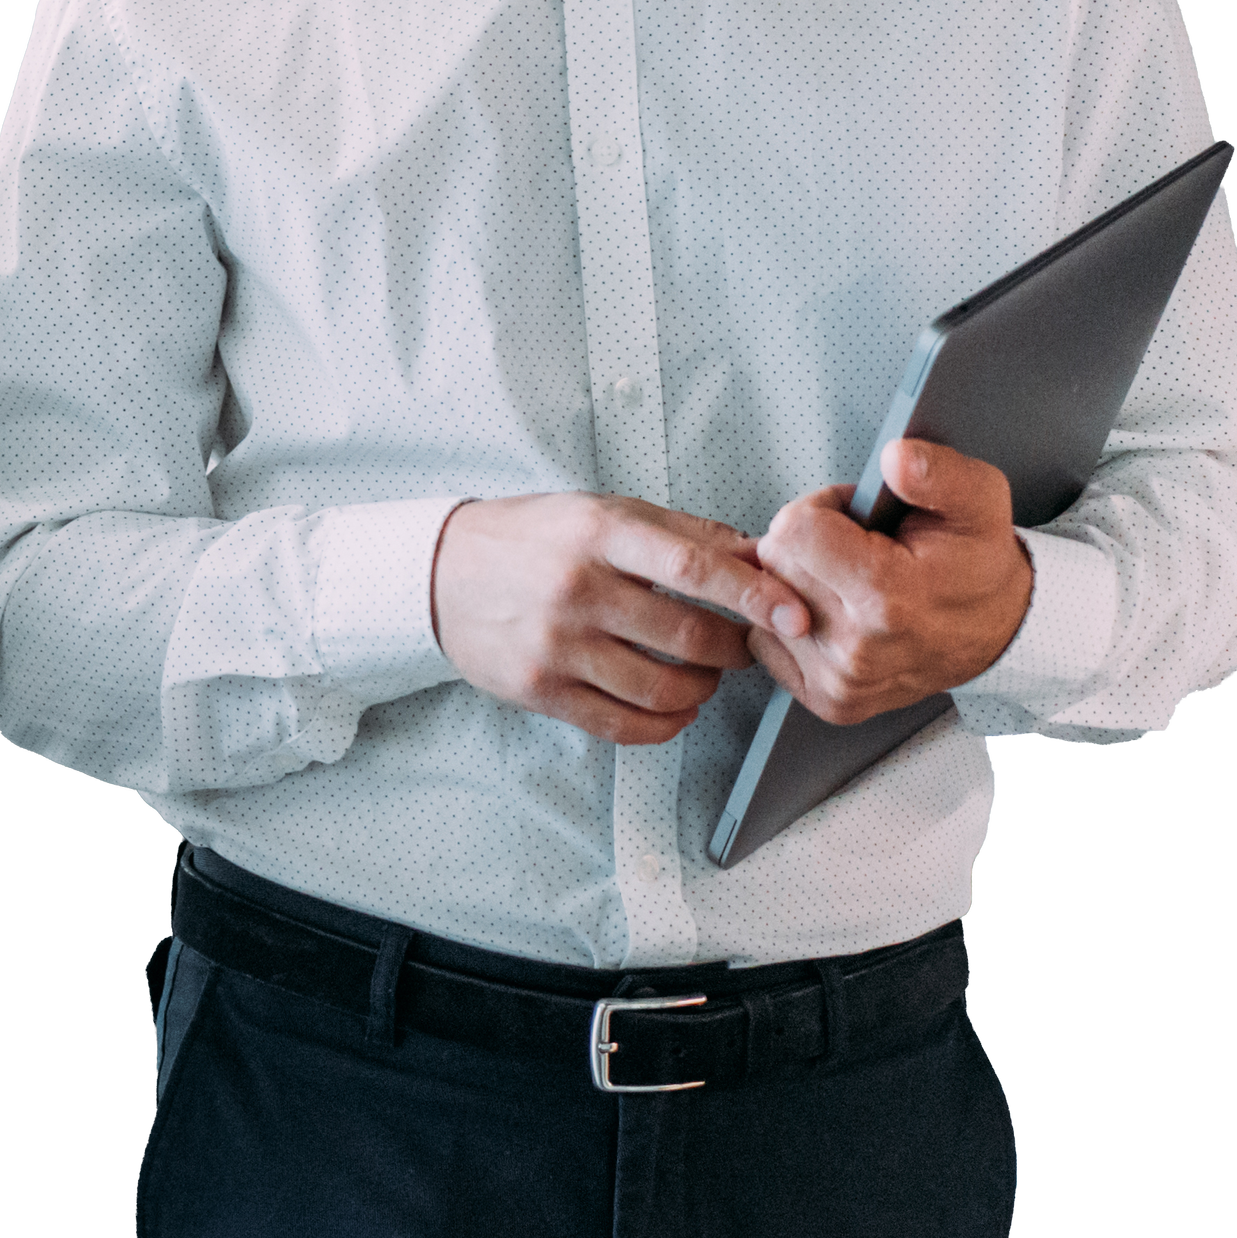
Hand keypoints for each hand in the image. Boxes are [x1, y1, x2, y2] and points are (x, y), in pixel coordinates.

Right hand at [433, 493, 813, 745]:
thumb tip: (759, 556)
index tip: (795, 614)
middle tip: (746, 646)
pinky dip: (666, 724)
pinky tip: (675, 707)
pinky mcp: (541, 690)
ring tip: (704, 675)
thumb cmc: (532, 537)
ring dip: (704, 689)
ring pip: (663, 689)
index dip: (754, 595)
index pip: (693, 568)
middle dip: (737, 650)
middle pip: (688, 637)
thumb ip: (682, 534)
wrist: (440, 572)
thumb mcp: (602, 512)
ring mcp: (557, 646)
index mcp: (598, 534)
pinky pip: (624, 725)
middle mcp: (577, 590)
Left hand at [746, 440, 1033, 724]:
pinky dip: (792, 622)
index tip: (855, 519)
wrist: (998, 631)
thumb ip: (938, 471)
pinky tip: (836, 614)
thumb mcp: (978, 499)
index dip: (820, 510)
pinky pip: (767, 642)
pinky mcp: (829, 701)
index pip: (791, 530)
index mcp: (886, 596)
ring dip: (799, 584)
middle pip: (774, 564)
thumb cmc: (977, 562)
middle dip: (806, 545)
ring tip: (850, 582)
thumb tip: (894, 458)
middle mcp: (858, 648)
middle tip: (855, 549)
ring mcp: (842, 682)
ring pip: (767, 604)